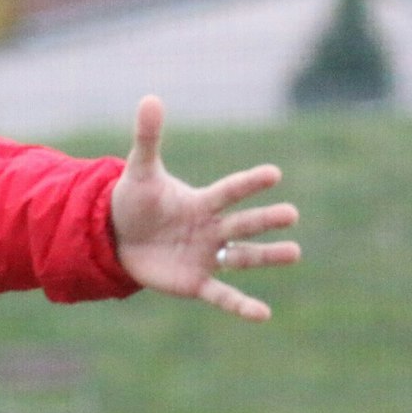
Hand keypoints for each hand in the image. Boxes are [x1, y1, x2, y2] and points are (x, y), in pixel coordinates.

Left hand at [110, 96, 300, 320]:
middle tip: (291, 214)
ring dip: (267, 256)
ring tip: (295, 253)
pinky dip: (241, 306)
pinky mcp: (196, 282)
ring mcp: (207, 256)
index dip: (249, 183)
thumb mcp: (139, 171)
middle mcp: (212, 229)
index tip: (273, 173)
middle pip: (243, 223)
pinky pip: (222, 295)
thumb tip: (149, 98)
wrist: (116, 238)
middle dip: (265, 220)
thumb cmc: (135, 202)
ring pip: (243, 257)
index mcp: (202, 202)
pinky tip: (263, 314)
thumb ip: (148, 138)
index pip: (229, 191)